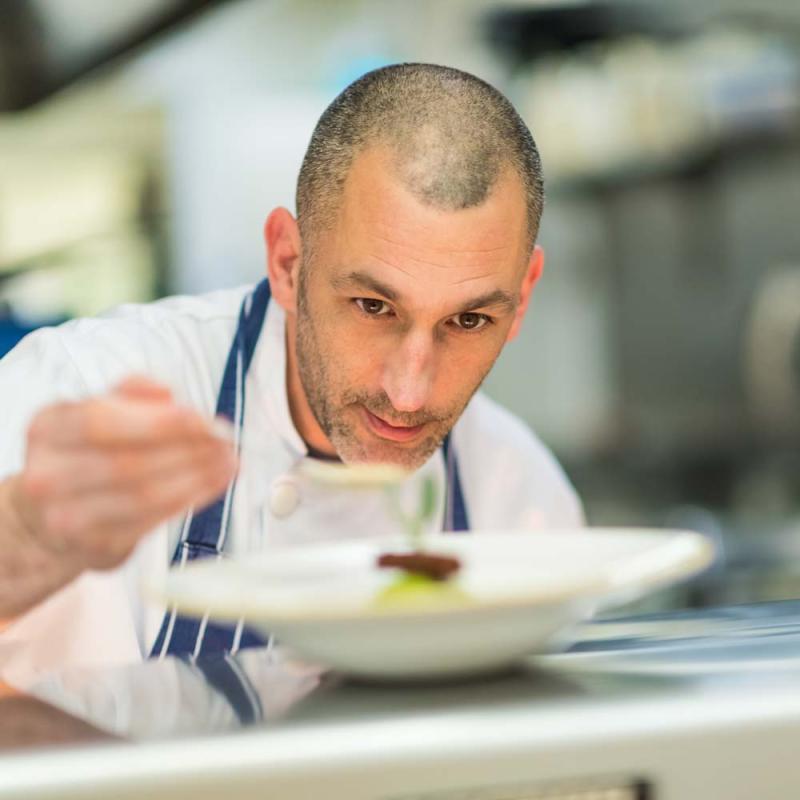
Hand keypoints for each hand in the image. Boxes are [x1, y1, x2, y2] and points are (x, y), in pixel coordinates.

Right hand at [10, 377, 236, 570]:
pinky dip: (190, 500)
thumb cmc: (87, 452)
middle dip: (188, 449)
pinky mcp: (96, 546)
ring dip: (197, 477)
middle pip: (128, 462)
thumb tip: (166, 392)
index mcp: (47, 428)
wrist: (51, 518)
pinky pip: (152, 522)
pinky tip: (214, 484)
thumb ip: (132, 391)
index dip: (159, 421)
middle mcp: (47, 475)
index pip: (101, 422)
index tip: (204, 419)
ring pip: (144, 496)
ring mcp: (67, 517)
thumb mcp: (98, 410)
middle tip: (225, 440)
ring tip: (228, 461)